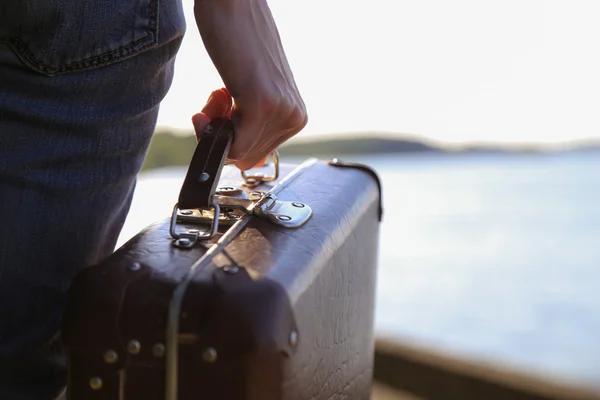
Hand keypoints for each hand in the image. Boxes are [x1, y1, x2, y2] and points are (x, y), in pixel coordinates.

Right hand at [193, 0, 307, 170]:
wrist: (233, 2)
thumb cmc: (237, 41)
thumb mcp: (253, 91)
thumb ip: (253, 122)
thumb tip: (245, 162)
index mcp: (297, 115)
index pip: (257, 153)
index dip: (230, 137)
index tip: (219, 109)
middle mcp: (295, 116)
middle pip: (248, 156)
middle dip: (223, 133)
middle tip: (214, 99)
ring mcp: (282, 111)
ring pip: (239, 152)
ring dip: (215, 125)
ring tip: (216, 93)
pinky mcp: (264, 104)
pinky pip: (234, 146)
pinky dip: (211, 129)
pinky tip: (214, 95)